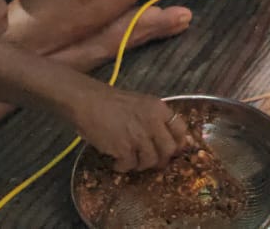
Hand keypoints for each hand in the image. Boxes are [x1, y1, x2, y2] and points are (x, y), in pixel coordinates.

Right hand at [67, 82, 192, 171]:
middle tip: (150, 161)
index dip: (179, 143)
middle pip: (169, 149)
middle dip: (161, 159)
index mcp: (159, 109)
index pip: (181, 130)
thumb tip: (166, 139)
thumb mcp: (141, 103)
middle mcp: (153, 122)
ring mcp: (139, 136)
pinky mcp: (124, 148)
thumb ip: (155, 119)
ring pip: (151, 161)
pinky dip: (123, 167)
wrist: (87, 101)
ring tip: (129, 159)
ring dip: (141, 164)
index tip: (172, 150)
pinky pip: (130, 165)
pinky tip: (117, 162)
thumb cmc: (112, 101)